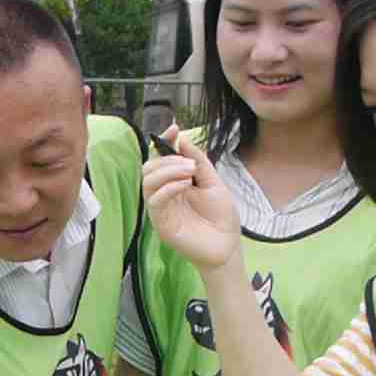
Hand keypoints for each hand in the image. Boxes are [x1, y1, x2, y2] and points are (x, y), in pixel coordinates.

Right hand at [142, 129, 238, 273]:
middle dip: (168, 159)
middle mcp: (165, 193)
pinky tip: (184, 185)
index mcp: (176, 182)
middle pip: (149, 167)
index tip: (174, 129)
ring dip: (167, 170)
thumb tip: (183, 140)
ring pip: (147, 181)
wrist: (227, 246)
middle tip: (190, 165)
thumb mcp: (213, 182)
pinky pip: (154, 201)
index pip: (160, 158)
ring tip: (189, 173)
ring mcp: (162, 209)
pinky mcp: (161, 223)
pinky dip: (168, 188)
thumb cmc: (221, 217)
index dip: (164, 141)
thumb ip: (199, 162)